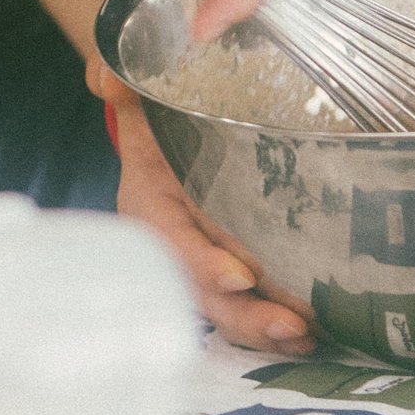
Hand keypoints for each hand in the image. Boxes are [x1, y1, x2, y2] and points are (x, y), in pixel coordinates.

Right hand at [110, 94, 312, 353]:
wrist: (166, 133)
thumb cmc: (161, 119)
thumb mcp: (145, 101)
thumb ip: (131, 89)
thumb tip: (107, 77)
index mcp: (149, 207)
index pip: (174, 241)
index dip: (203, 264)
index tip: (240, 279)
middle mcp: (174, 246)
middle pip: (204, 293)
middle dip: (244, 315)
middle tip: (289, 325)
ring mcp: (202, 265)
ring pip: (228, 309)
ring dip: (264, 330)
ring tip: (305, 337)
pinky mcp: (230, 274)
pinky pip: (247, 307)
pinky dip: (274, 326)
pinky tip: (308, 336)